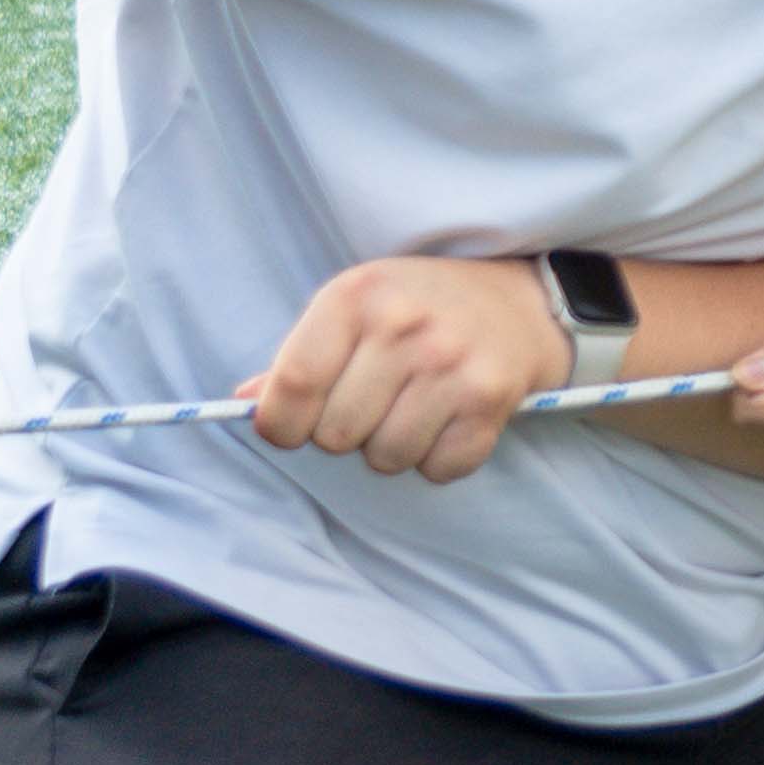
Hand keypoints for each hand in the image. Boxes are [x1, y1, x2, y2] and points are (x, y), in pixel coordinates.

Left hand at [244, 256, 574, 482]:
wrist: (521, 301)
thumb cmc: (420, 307)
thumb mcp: (354, 308)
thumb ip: (298, 358)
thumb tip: (242, 403)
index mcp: (355, 296)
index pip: (292, 385)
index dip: (279, 425)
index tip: (289, 428)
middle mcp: (403, 326)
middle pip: (336, 434)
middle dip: (345, 434)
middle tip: (372, 407)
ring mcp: (450, 363)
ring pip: (386, 457)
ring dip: (392, 449)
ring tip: (412, 412)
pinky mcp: (490, 398)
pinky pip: (439, 467)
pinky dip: (439, 459)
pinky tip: (448, 423)